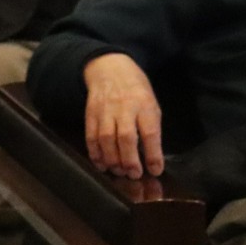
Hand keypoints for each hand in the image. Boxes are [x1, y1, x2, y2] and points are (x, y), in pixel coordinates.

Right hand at [83, 52, 163, 178]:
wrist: (110, 69)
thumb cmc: (136, 90)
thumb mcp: (151, 103)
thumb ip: (150, 127)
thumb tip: (150, 155)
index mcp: (145, 105)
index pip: (150, 132)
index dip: (153, 153)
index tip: (155, 170)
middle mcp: (124, 108)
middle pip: (126, 137)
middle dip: (130, 159)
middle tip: (134, 175)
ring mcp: (105, 111)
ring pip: (106, 139)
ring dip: (112, 159)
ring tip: (118, 171)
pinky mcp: (90, 114)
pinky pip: (91, 136)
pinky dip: (95, 152)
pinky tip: (100, 163)